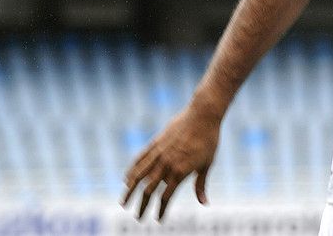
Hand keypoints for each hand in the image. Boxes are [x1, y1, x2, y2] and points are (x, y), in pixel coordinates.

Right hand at [122, 105, 220, 220]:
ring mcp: (159, 152)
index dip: (161, 210)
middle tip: (137, 218)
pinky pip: (141, 158)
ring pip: (139, 175)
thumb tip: (204, 203)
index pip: (166, 196)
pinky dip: (133, 170)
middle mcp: (166, 163)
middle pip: (149, 189)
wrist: (203, 114)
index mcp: (180, 171)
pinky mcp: (156, 142)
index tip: (157, 219)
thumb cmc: (208, 140)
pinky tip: (127, 179)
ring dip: (130, 190)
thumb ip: (201, 185)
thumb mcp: (207, 164)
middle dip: (142, 205)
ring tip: (123, 202)